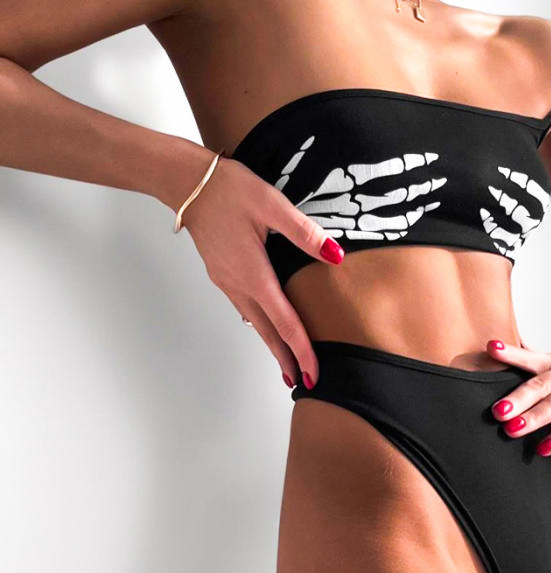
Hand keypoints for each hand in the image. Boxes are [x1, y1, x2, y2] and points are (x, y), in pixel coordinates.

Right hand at [181, 155, 344, 388]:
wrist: (187, 184)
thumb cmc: (229, 190)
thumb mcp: (272, 205)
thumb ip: (305, 233)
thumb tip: (335, 255)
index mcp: (255, 274)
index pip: (285, 323)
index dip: (302, 351)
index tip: (314, 374)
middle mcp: (239, 285)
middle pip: (268, 333)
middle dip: (287, 360)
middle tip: (303, 382)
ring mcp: (227, 282)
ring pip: (255, 324)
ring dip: (273, 346)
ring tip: (288, 365)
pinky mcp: (222, 275)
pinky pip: (245, 309)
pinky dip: (261, 327)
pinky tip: (266, 330)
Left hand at [486, 339, 550, 455]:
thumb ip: (532, 364)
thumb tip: (495, 346)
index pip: (531, 357)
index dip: (511, 353)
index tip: (491, 347)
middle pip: (542, 384)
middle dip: (518, 398)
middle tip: (497, 411)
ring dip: (535, 417)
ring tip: (512, 430)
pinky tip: (544, 447)